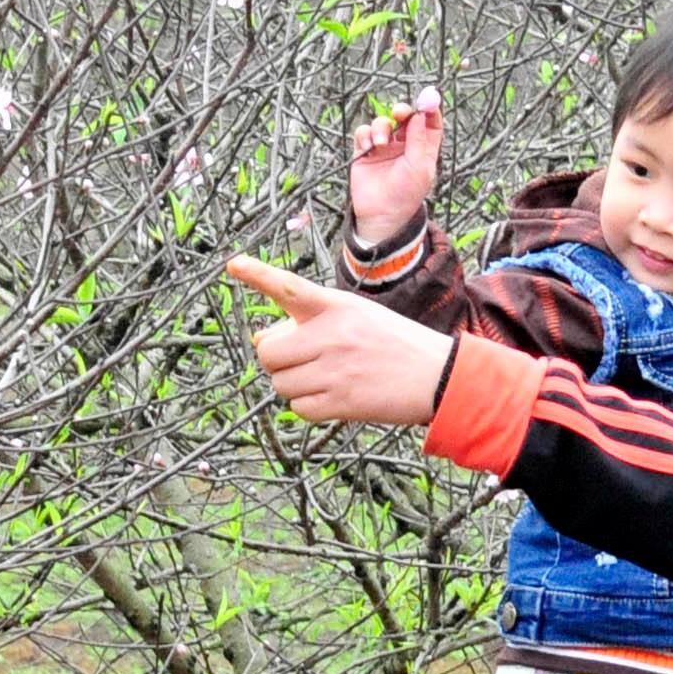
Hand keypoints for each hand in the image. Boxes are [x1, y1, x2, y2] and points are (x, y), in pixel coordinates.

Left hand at [227, 255, 452, 426]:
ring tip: (323, 377)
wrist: (438, 375)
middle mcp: (332, 334)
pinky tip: (331, 396)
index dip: (259, 275)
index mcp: (336, 306)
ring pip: (279, 383)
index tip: (234, 265)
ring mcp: (335, 369)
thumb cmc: (392, 343)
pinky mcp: (341, 402)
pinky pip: (298, 408)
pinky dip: (307, 406)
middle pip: (268, 352)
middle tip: (301, 359)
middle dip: (277, 359)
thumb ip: (309, 323)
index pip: (289, 287)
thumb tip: (259, 340)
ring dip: (293, 384)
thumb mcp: (356, 317)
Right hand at [346, 87, 443, 246]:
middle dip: (402, 111)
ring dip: (381, 127)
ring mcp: (384, 147)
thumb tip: (420, 115)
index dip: (429, 109)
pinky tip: (368, 147)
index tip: (426, 100)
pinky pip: (364, 133)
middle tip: (399, 113)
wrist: (381, 215)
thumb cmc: (405, 195)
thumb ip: (419, 139)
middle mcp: (404, 144)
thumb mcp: (419, 167)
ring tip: (380, 143)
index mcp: (423, 148)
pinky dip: (366, 135)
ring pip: (382, 122)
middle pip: (404, 117)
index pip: (429, 122)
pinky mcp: (365, 152)